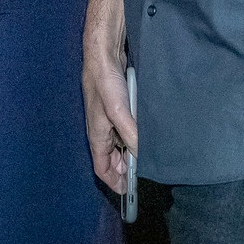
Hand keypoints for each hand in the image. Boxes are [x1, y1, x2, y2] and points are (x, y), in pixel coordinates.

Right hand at [81, 33, 133, 193]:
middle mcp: (102, 130)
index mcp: (97, 135)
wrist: (103, 52)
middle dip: (124, 169)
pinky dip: (133, 137)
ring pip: (119, 144)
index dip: (114, 182)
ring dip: (130, 153)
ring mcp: (109, 119)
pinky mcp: (118, 108)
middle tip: (142, 175)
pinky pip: (124, 130)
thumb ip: (129, 134)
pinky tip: (146, 135)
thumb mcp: (118, 111)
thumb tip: (141, 155)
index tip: (128, 191)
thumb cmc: (105, 81)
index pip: (102, 168)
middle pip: (111, 159)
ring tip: (146, 158)